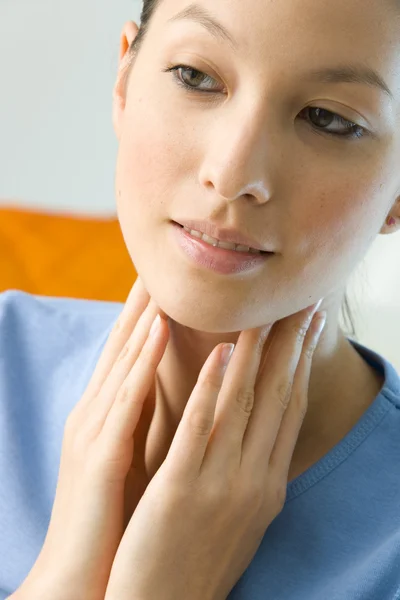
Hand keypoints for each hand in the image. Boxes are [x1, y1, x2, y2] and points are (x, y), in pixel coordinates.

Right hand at [15, 276, 169, 599]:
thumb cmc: (114, 518)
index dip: (145, 314)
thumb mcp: (130, 460)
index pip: (127, 355)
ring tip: (167, 277)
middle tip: (163, 261)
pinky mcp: (100, 453)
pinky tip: (161, 328)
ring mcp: (94, 430)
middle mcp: (95, 414)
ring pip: (123, 359)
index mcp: (105, 417)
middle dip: (142, 302)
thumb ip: (146, 423)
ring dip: (147, 315)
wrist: (83, 577)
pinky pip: (126, 396)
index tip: (169, 282)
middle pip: (121, 345)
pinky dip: (143, 358)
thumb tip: (175, 396)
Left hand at [104, 300, 325, 599]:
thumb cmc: (201, 556)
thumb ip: (254, 470)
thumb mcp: (243, 514)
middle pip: (278, 399)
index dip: (302, 365)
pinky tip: (219, 354)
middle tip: (301, 306)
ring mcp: (219, 484)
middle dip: (291, 347)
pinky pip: (199, 428)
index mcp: (269, 484)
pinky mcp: (179, 489)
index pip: (292, 411)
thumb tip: (262, 430)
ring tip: (261, 314)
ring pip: (243, 405)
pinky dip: (211, 387)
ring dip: (254, 354)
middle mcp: (255, 480)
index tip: (309, 328)